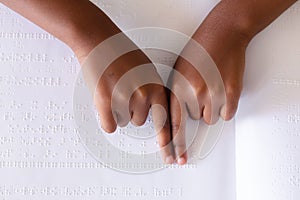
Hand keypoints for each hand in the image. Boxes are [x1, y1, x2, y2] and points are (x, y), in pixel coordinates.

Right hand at [79, 35, 174, 163]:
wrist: (99, 40)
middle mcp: (145, 94)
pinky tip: (105, 98)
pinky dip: (106, 116)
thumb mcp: (147, 71)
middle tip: (123, 92)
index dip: (171, 144)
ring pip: (124, 121)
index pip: (167, 122)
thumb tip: (152, 112)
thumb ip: (153, 93)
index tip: (174, 159)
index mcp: (157, 87)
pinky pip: (110, 125)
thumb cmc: (122, 54)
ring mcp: (126, 98)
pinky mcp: (106, 101)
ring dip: (118, 109)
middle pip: (140, 121)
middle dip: (131, 111)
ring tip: (114, 88)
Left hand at [170, 3, 249, 164]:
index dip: (173, 144)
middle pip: (194, 120)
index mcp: (177, 88)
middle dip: (195, 108)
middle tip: (200, 91)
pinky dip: (224, 105)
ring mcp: (213, 94)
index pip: (173, 124)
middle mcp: (194, 93)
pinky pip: (226, 113)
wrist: (223, 34)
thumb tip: (173, 116)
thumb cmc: (199, 50)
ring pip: (210, 118)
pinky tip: (221, 88)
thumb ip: (174, 95)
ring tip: (211, 85)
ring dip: (210, 106)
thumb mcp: (177, 71)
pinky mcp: (231, 94)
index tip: (173, 158)